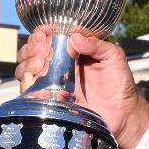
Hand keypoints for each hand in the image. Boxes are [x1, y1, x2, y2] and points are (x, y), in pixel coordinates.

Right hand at [16, 29, 148, 148]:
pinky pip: (30, 95)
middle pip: (29, 55)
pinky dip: (28, 86)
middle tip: (43, 50)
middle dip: (30, 49)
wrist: (123, 113)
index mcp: (70, 53)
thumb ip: (96, 45)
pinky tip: (37, 81)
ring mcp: (52, 86)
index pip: (45, 40)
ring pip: (25, 72)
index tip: (43, 35)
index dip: (39, 35)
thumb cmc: (119, 83)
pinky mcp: (51, 104)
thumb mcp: (113, 57)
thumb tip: (74, 37)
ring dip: (27, 65)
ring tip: (41, 63)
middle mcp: (57, 68)